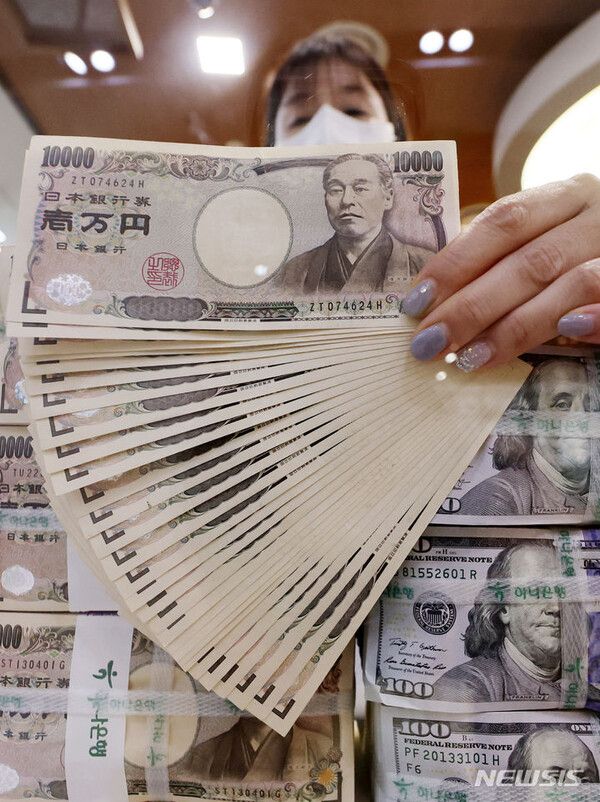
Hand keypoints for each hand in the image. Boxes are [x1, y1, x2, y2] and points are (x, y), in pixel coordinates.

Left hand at [403, 173, 599, 370]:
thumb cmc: (573, 250)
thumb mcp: (542, 239)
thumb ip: (501, 260)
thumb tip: (434, 303)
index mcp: (566, 195)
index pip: (503, 221)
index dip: (456, 262)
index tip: (416, 302)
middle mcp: (598, 215)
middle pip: (531, 260)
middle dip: (472, 307)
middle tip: (429, 343)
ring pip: (572, 285)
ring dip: (515, 327)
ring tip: (470, 358)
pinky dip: (594, 319)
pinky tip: (564, 333)